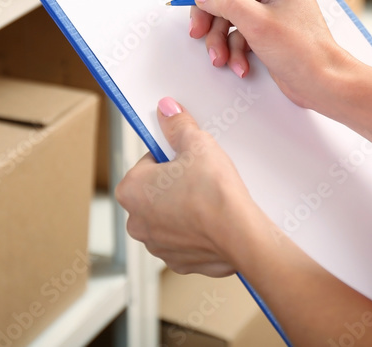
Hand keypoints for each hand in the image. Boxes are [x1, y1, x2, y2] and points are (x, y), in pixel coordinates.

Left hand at [114, 97, 265, 276]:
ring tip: (209, 198)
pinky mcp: (178, 261)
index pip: (148, 161)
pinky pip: (184, 238)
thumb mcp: (197, 144)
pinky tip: (214, 220)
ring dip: (184, 207)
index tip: (187, 157)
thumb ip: (178, 125)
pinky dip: (196, 230)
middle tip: (200, 176)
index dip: (171, 155)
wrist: (240, 234)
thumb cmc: (213, 192)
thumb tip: (167, 109)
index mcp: (131, 189)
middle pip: (156, 191)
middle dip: (175, 183)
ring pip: (170, 216)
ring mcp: (157, 244)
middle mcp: (136, 221)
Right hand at [190, 0, 352, 110]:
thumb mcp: (257, 23)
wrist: (322, 82)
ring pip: (227, 10)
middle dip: (211, 12)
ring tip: (220, 57)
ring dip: (219, 36)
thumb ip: (225, 2)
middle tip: (199, 30)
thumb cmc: (304, 51)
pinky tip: (238, 64)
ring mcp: (267, 5)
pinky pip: (236, 29)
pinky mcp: (264, 25)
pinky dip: (232, 48)